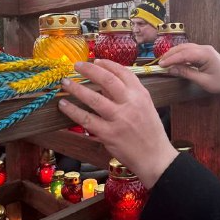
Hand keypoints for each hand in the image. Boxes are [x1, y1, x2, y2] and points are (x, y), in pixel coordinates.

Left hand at [58, 60, 176, 188]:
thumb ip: (128, 95)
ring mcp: (119, 119)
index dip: (107, 64)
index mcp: (141, 95)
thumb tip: (104, 83)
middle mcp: (130, 104)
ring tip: (66, 83)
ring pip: (93, 98)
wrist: (156, 158)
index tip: (95, 61)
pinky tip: (64, 105)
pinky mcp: (109, 135)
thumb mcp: (145, 107)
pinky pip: (87, 120)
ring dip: (76, 89)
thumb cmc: (150, 132)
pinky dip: (73, 111)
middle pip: (106, 80)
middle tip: (76, 65)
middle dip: (89, 70)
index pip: (122, 72)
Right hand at [158, 43, 219, 101]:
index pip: (185, 54)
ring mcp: (204, 49)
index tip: (161, 64)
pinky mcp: (203, 52)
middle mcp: (204, 48)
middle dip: (170, 54)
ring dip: (174, 53)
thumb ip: (187, 73)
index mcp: (206, 54)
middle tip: (160, 63)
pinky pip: (189, 50)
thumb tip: (171, 69)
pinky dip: (180, 54)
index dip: (172, 59)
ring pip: (185, 47)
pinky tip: (174, 60)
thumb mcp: (203, 81)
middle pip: (184, 48)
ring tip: (164, 61)